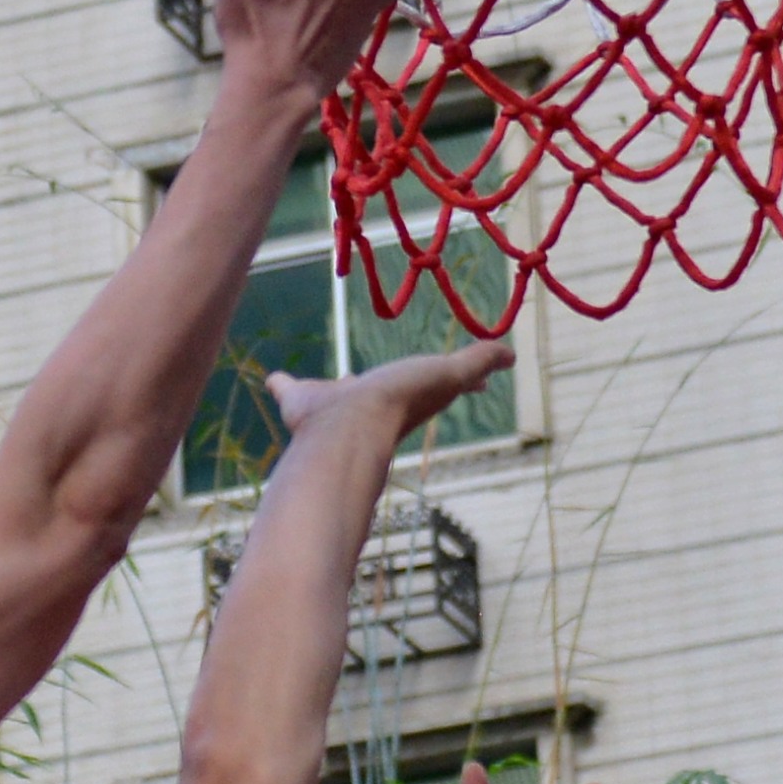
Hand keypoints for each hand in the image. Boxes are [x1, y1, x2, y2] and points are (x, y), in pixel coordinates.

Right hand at [262, 336, 512, 459]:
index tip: (435, 377)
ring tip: (319, 383)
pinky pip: (288, 388)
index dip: (433, 379)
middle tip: (368, 378)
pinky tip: (273, 379)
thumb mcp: (448, 376)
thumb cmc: (401, 401)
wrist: (348, 427)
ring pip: (331, 392)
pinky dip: (281, 384)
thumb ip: (476, 363)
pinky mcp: (299, 401)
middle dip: (375, 386)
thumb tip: (509, 356)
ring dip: (330, 389)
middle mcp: (368, 403)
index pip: (424, 384)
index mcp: (405, 395)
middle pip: (375, 390)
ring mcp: (332, 406)